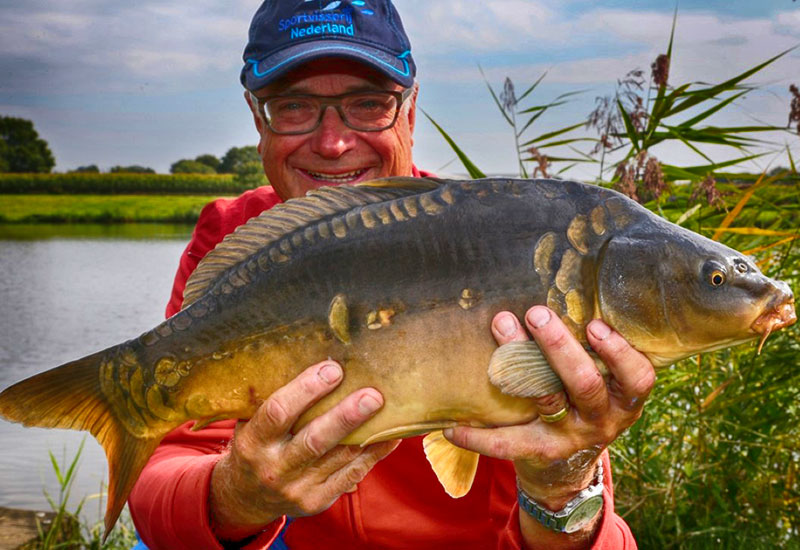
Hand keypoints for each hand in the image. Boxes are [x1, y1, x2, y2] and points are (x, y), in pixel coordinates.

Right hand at [209, 360, 399, 540]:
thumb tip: (316, 358)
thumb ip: (274, 397)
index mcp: (253, 442)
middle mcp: (274, 467)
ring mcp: (297, 488)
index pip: (278, 412)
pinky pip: (352, 475)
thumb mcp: (251, 422)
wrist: (248, 496)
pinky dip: (374, 454)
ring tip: (390, 409)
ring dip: (367, 432)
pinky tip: (390, 435)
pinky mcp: (318, 500)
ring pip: (339, 458)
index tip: (332, 369)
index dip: (306, 389)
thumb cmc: (257, 444)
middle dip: (345, 416)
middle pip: (315, 440)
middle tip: (372, 395)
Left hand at [446, 305, 654, 507]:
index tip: (595, 324)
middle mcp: (601, 419)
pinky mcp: (540, 452)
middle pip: (585, 383)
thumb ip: (595, 348)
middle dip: (559, 345)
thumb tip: (565, 285)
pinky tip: (452, 425)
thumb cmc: (585, 402)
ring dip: (520, 361)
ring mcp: (570, 437)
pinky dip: (478, 434)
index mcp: (624, 398)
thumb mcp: (605, 381)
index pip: (636, 376)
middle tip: (536, 312)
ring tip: (501, 325)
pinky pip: (507, 442)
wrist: (570, 467)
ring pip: (548, 399)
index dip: (618, 351)